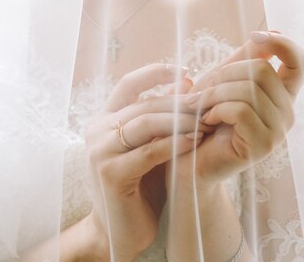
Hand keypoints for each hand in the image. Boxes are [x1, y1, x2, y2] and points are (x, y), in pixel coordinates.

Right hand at [85, 63, 207, 260]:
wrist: (121, 233)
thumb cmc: (140, 186)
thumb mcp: (150, 144)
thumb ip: (162, 117)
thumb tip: (186, 82)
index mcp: (104, 119)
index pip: (128, 84)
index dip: (156, 72)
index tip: (185, 70)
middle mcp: (97, 130)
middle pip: (143, 104)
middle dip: (178, 103)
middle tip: (206, 103)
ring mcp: (100, 152)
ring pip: (145, 123)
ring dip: (180, 121)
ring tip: (205, 122)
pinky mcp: (111, 174)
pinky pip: (149, 151)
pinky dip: (175, 143)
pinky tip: (195, 141)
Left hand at [167, 31, 303, 192]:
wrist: (188, 157)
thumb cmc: (204, 116)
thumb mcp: (224, 80)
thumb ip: (246, 58)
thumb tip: (275, 30)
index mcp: (281, 94)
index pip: (300, 62)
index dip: (282, 43)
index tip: (255, 36)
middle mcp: (287, 112)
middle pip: (261, 69)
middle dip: (224, 73)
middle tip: (203, 89)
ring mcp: (278, 130)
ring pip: (248, 89)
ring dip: (213, 93)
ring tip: (199, 105)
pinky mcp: (262, 145)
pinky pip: (240, 110)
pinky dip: (215, 110)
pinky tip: (206, 120)